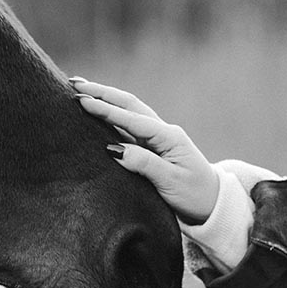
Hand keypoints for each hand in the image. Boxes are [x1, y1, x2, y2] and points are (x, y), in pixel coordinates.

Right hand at [70, 77, 218, 224]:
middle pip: (129, 105)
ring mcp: (157, 137)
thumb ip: (144, 164)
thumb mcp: (171, 182)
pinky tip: (97, 110)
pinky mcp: (152, 146)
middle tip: (74, 84)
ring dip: (105, 99)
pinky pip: (127, 126)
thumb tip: (114, 150)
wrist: (212, 203)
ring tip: (80, 89)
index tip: (82, 100)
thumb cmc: (194, 194)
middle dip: (102, 93)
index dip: (106, 109)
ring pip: (127, 112)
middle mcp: (162, 131)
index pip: (132, 119)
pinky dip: (111, 115)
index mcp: (168, 137)